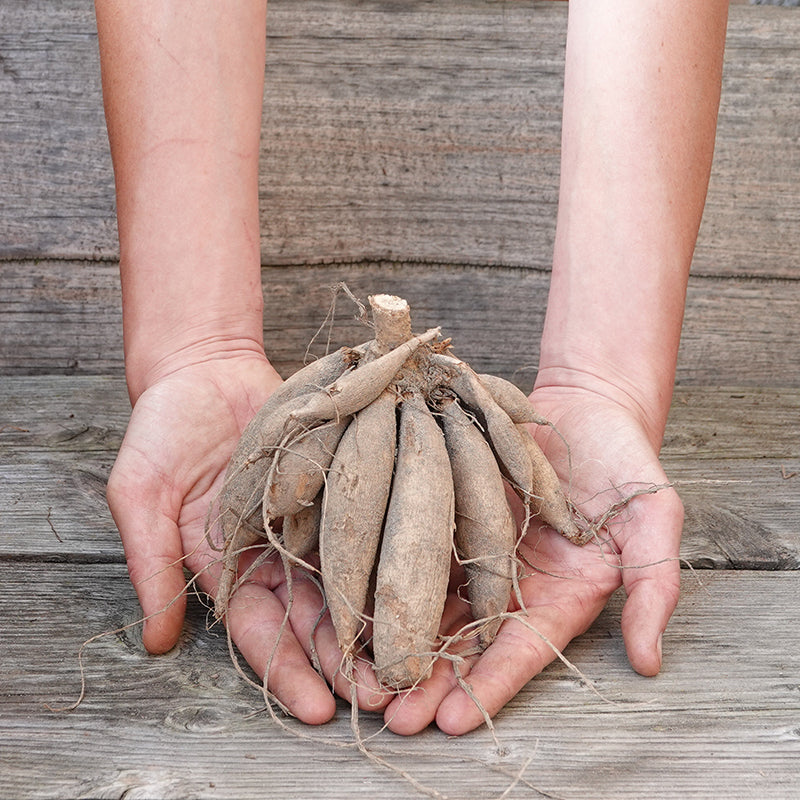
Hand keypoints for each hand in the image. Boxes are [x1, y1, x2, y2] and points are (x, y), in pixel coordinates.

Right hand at [106, 352, 388, 723]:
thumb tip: (157, 640)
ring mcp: (310, 522)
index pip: (259, 633)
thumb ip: (151, 561)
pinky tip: (419, 582)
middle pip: (314, 619)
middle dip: (345, 661)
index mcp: (226, 568)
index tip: (319, 708)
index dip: (287, 672)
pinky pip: (366, 523)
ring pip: (348, 581)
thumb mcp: (140, 494)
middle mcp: (275, 554)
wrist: (206, 367)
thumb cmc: (163, 430)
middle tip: (383, 695)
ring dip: (375, 620)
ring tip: (409, 656)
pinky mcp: (338, 486)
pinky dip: (388, 554)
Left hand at [381, 383, 683, 734]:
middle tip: (392, 719)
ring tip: (361, 681)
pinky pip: (420, 550)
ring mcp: (480, 549)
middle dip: (432, 681)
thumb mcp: (655, 518)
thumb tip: (648, 661)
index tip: (451, 721)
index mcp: (563, 593)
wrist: (585, 401)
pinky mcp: (452, 514)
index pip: (523, 649)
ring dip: (402, 640)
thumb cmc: (625, 458)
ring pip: (435, 604)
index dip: (489, 684)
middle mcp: (516, 582)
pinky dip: (392, 580)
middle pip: (469, 640)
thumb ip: (653, 587)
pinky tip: (358, 607)